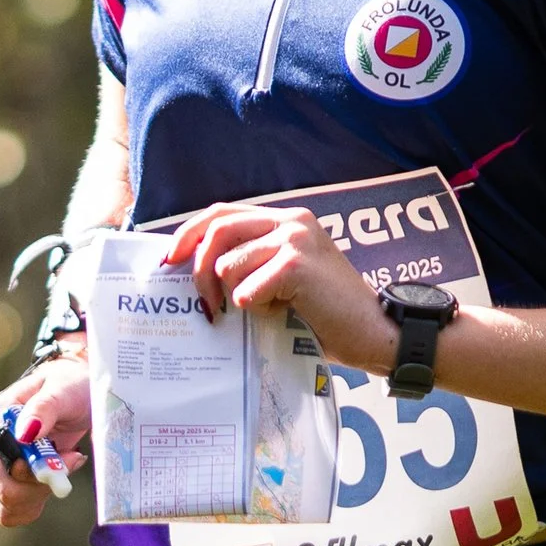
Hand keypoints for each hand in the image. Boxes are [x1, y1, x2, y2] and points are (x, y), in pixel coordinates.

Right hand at [0, 353, 93, 529]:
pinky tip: (50, 482)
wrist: (75, 396)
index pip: (0, 463)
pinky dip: (35, 504)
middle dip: (41, 485)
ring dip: (39, 496)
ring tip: (60, 470)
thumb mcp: (63, 390)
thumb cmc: (68, 387)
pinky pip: (11, 513)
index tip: (72, 456)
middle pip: (3, 490)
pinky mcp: (1, 484)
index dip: (34, 472)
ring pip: (7, 506)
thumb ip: (44, 408)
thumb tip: (25, 433)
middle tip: (71, 461)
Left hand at [161, 203, 397, 374]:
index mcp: (287, 220)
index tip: (170, 260)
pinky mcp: (298, 265)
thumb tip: (197, 269)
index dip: (189, 233)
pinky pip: (248, 289)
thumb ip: (253, 263)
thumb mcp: (284, 278)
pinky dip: (257, 308)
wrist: (374, 333)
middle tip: (206, 305)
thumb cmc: (326, 315)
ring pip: (229, 265)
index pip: (223, 212)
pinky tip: (282, 313)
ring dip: (238, 296)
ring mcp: (296, 239)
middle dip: (200, 271)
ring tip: (267, 310)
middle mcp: (292, 221)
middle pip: (218, 231)